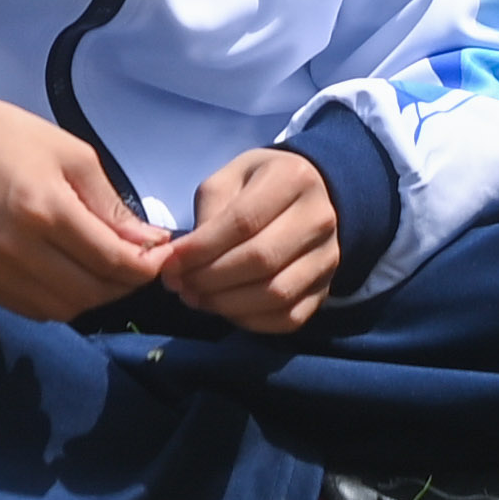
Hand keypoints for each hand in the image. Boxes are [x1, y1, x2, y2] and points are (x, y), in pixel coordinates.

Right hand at [0, 90, 169, 323]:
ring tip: (105, 271)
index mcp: (44, 210)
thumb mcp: (71, 154)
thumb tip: (149, 243)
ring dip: (94, 297)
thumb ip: (111, 205)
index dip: (147, 266)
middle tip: (138, 264)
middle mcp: (17, 250)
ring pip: (64, 310)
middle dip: (125, 284)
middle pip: (92, 293)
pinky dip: (61, 301)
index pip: (112, 261)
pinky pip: (33, 310)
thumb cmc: (9, 137)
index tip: (162, 257)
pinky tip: (69, 276)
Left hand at [160, 145, 345, 336]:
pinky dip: (251, 320)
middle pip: (261, 259)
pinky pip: (289, 317)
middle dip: (210, 278)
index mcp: (293, 179)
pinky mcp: (326, 288)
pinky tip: (225, 308)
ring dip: (227, 303)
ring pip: (276, 293)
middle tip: (179, 284)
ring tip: (196, 297)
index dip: (201, 248)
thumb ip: (208, 213)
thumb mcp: (228, 179)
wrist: (307, 196)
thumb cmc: (258, 185)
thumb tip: (182, 261)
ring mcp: (328, 257)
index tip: (170, 262)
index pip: (243, 222)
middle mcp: (320, 218)